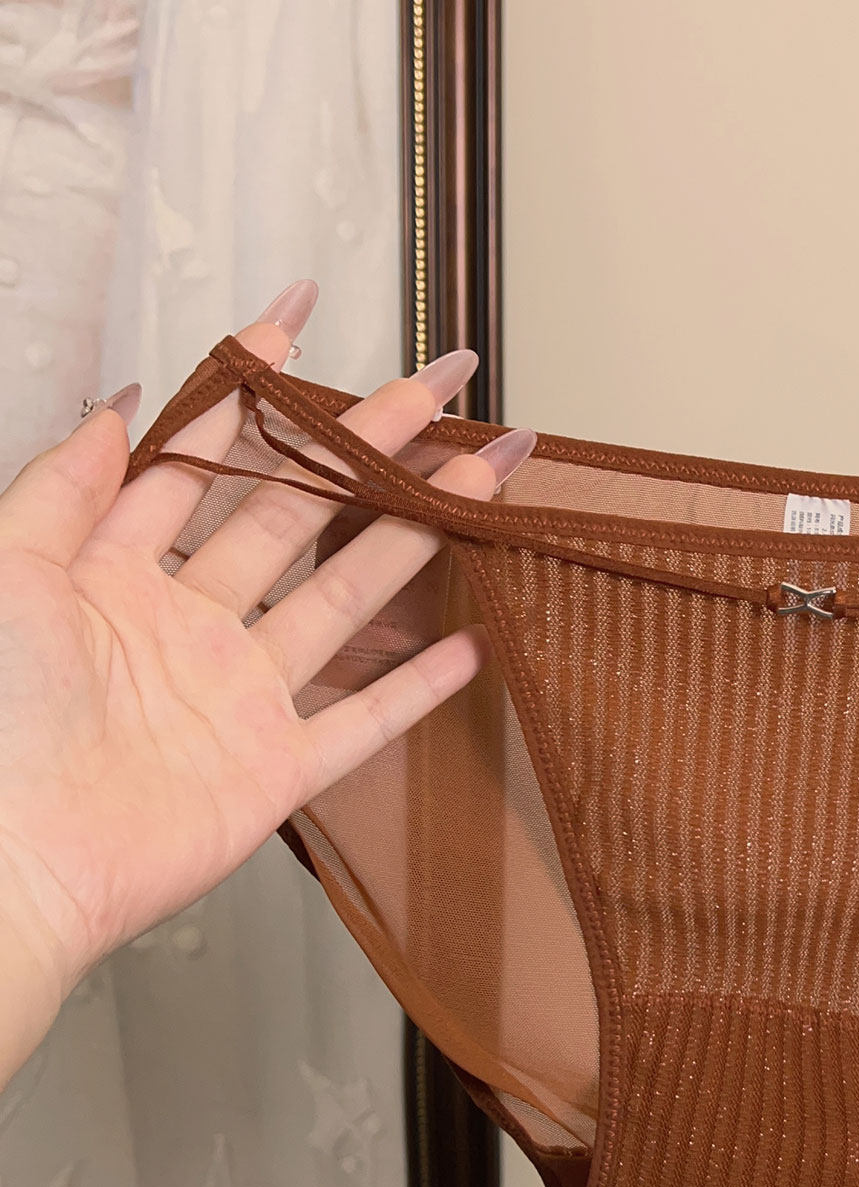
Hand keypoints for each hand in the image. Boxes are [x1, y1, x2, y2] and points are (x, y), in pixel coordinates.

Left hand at [0, 281, 533, 1078]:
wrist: (13, 860)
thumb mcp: (8, 573)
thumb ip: (63, 487)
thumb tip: (114, 401)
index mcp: (118, 573)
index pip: (201, 459)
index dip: (250, 388)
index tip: (300, 322)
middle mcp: (190, 624)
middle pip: (297, 516)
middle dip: (369, 451)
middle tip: (437, 394)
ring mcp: (242, 696)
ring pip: (343, 599)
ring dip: (412, 539)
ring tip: (479, 484)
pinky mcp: (278, 769)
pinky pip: (363, 721)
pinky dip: (419, 687)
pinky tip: (472, 644)